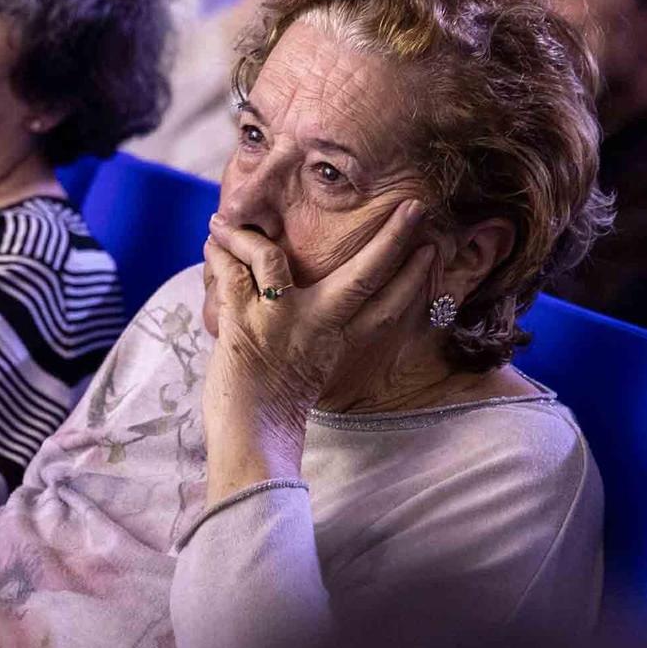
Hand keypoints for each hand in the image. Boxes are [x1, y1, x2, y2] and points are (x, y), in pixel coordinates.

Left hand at [200, 201, 435, 501]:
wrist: (251, 438)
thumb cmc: (275, 404)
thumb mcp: (312, 366)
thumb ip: (319, 330)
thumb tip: (307, 295)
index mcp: (337, 341)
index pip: (388, 306)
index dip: (413, 278)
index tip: (433, 248)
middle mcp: (314, 327)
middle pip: (364, 276)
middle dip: (392, 241)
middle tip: (413, 209)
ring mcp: (278, 322)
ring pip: (270, 258)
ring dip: (247, 235)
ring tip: (227, 219)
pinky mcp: (242, 322)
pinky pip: (232, 272)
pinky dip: (220, 252)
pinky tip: (213, 241)